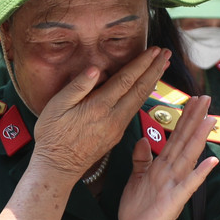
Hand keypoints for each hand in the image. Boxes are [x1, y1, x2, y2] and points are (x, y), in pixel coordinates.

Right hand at [30, 46, 168, 181]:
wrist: (57, 168)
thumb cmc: (52, 136)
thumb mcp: (56, 107)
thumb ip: (77, 86)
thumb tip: (95, 69)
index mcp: (99, 106)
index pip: (126, 79)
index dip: (142, 63)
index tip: (154, 51)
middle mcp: (113, 117)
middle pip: (140, 89)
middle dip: (155, 69)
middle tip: (167, 54)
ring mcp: (117, 127)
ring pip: (140, 100)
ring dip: (153, 81)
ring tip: (162, 67)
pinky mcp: (116, 135)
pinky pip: (134, 110)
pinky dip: (143, 95)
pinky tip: (144, 90)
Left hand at [118, 95, 217, 219]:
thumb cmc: (138, 209)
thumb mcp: (137, 178)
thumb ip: (141, 159)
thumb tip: (143, 139)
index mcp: (161, 165)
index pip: (175, 136)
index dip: (184, 117)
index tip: (193, 99)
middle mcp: (170, 172)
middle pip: (184, 141)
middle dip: (195, 119)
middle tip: (206, 98)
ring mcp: (174, 185)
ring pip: (188, 157)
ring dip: (199, 139)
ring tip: (211, 120)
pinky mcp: (173, 200)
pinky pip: (188, 184)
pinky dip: (199, 173)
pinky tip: (211, 161)